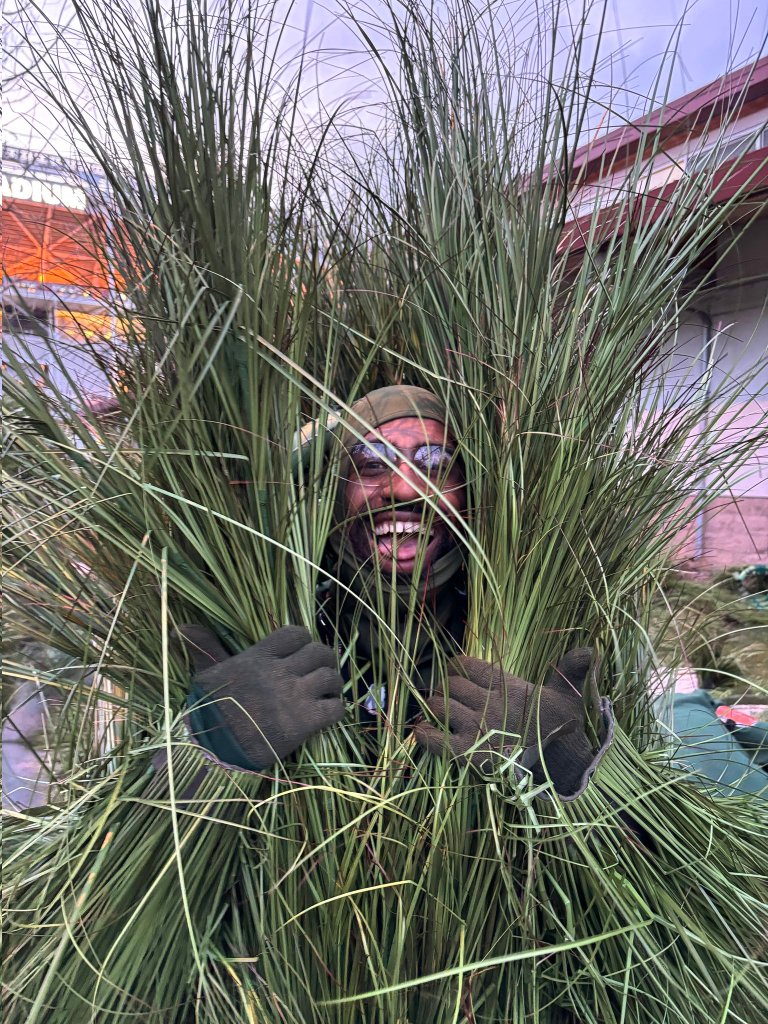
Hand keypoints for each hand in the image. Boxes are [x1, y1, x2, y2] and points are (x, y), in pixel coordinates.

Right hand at [180, 625, 344, 769]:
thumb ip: (205, 647)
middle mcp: (281, 672)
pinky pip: (335, 708)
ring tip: (327, 691)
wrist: (213, 747)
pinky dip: (336, 708)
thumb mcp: (206, 673)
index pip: (295, 633)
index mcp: (260, 657)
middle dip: (324, 659)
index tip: (301, 651)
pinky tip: (327, 713)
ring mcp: (295, 696)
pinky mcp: (305, 722)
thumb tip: (182, 627)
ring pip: (331, 677)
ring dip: (333, 683)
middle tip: (319, 671)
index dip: (303, 640)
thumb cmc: (208, 709)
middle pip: (320, 652)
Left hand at [413, 648, 613, 798]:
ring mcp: (476, 729)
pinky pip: (432, 738)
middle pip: (450, 684)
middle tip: (449, 695)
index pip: (467, 664)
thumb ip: (572, 669)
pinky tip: (423, 731)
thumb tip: (590, 649)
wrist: (559, 769)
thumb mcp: (567, 696)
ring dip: (434, 707)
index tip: (456, 670)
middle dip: (446, 687)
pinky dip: (423, 734)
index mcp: (508, 687)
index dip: (456, 665)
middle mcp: (489, 704)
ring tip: (439, 711)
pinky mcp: (466, 754)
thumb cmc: (559, 729)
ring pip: (438, 705)